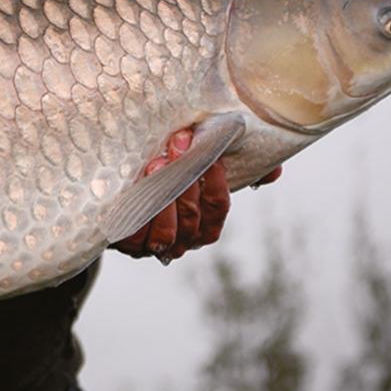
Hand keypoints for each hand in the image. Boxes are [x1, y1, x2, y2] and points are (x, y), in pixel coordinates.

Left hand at [112, 128, 281, 261]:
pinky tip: (136, 187)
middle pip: (192, 217)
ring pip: (167, 232)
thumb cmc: (166, 177)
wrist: (116, 191)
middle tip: (178, 145)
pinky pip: (137, 236)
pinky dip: (139, 213)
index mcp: (205, 226)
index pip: (218, 208)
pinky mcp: (126, 244)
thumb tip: (274, 171)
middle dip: (186, 179)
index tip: (211, 154)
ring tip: (157, 164)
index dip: (216, 183)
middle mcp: (183, 241)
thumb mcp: (197, 168)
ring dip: (164, 198)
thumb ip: (240, 168)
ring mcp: (154, 245)